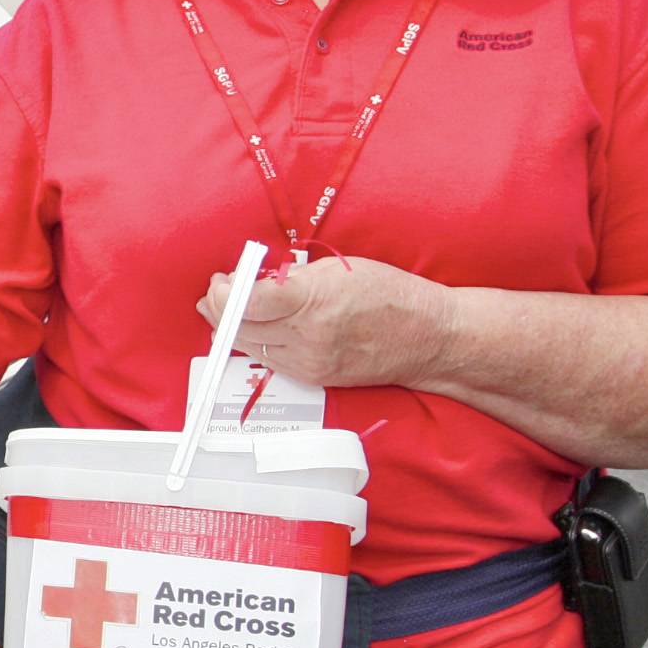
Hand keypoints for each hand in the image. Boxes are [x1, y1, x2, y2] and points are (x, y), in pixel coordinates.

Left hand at [198, 254, 460, 390]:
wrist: (427, 337)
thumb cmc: (387, 294)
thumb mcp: (337, 269)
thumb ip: (288, 277)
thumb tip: (246, 281)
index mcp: (314, 300)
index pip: (248, 301)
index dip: (224, 292)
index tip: (222, 280)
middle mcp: (309, 336)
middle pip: (239, 327)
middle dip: (220, 307)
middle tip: (222, 289)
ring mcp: (310, 362)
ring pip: (249, 347)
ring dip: (234, 326)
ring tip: (237, 306)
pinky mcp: (314, 378)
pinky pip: (269, 361)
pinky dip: (258, 342)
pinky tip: (262, 326)